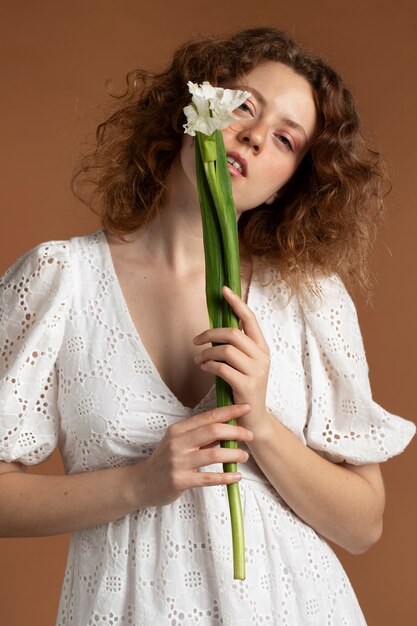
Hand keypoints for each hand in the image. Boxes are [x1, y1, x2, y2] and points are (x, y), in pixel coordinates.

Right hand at [140, 404, 253, 506]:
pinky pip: (207, 478)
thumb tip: (228, 427)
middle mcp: (178, 442)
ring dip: (233, 454)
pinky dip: (225, 477)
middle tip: (250, 434)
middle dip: (235, 431)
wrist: (142, 483)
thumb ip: (200, 436)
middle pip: (213, 431)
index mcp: (179, 429)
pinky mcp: (179, 481)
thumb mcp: (179, 442)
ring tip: (245, 456)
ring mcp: (178, 462)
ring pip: (213, 454)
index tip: (247, 408)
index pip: (209, 416)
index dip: (229, 411)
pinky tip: (236, 477)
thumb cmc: (165, 460)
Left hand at [193, 286, 269, 433]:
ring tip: (198, 360)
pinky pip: (222, 368)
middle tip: (196, 341)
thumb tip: (214, 330)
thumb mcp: (244, 364)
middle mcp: (262, 357)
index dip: (236, 302)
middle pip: (233, 333)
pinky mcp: (247, 386)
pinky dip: (208, 366)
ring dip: (207, 353)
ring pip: (226, 350)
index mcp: (262, 347)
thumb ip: (235, 347)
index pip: (250, 318)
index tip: (224, 290)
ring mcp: (256, 371)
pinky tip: (204, 369)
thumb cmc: (243, 388)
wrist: (253, 418)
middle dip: (210, 334)